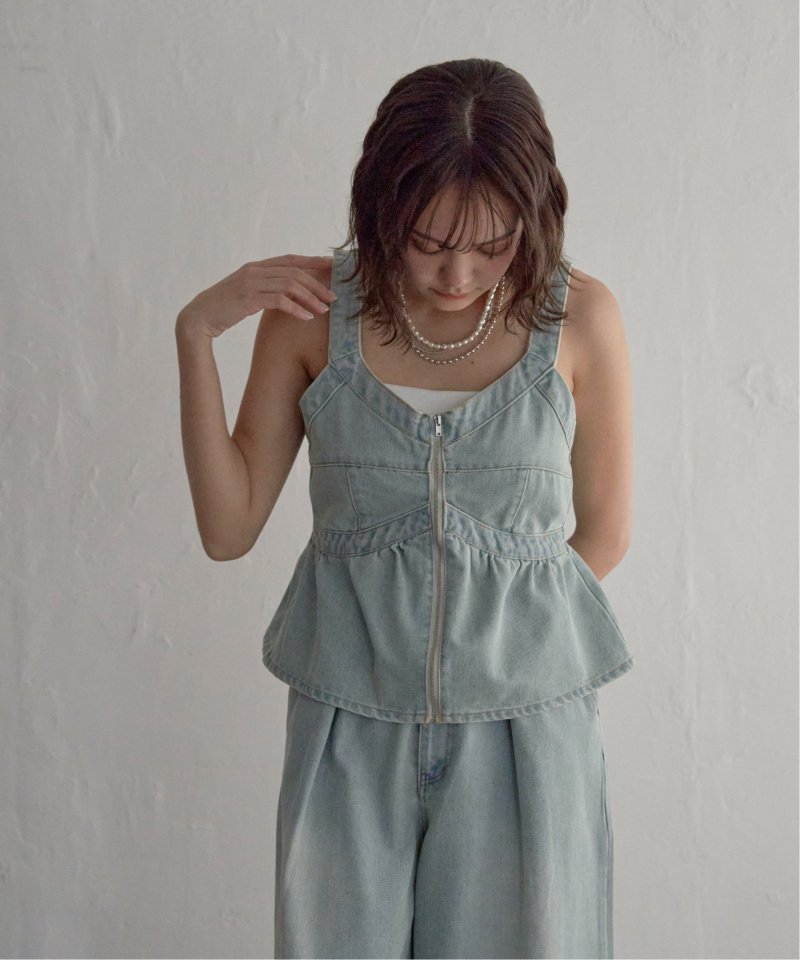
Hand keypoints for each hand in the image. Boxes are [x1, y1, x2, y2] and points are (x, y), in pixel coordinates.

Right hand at [176, 254, 336, 338]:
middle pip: (294, 271)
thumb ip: (266, 289)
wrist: (199, 318)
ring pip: (290, 284)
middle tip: (334, 296)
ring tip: (324, 309)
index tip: (332, 266)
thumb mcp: (248, 294)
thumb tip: (289, 294)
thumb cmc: (225, 308)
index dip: (312, 261)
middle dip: (317, 283)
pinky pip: (279, 300)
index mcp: (256, 266)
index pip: (290, 259)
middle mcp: (255, 270)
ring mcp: (251, 283)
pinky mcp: (248, 298)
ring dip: (310, 297)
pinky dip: (296, 308)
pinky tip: (307, 317)